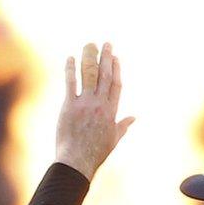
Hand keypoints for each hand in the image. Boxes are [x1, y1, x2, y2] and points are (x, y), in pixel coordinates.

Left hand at [53, 43, 133, 179]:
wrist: (77, 161)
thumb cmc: (95, 153)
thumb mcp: (114, 139)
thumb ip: (123, 126)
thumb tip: (133, 118)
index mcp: (111, 112)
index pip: (116, 84)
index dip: (116, 69)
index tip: (115, 57)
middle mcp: (100, 104)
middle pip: (105, 75)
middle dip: (106, 57)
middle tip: (105, 43)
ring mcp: (85, 104)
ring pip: (89, 75)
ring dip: (90, 57)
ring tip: (90, 45)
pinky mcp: (69, 106)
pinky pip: (70, 83)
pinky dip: (70, 69)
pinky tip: (70, 58)